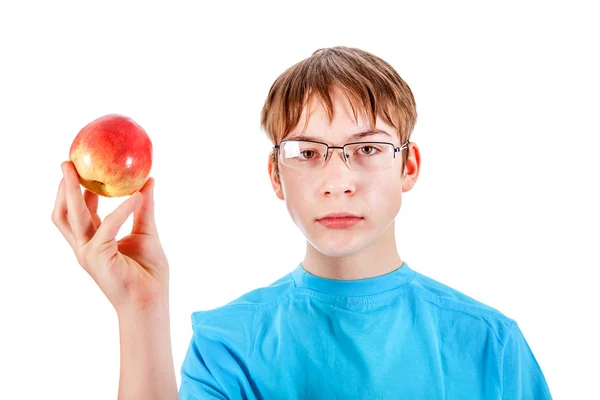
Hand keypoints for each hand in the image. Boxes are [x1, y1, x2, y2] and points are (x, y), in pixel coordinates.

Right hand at [52, 161, 169, 313]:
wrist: (151, 300)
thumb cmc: (149, 272)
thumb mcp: (147, 232)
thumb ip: (145, 207)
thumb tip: (149, 180)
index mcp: (94, 241)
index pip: (78, 212)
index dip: (76, 191)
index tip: (81, 169)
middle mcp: (85, 247)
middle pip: (64, 212)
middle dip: (63, 187)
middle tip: (67, 163)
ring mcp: (88, 253)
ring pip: (73, 216)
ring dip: (74, 191)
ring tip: (80, 170)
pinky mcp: (98, 256)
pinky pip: (108, 225)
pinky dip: (122, 209)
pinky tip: (137, 196)